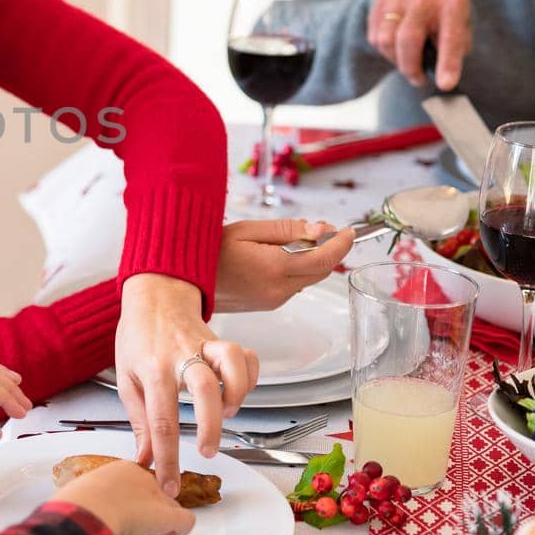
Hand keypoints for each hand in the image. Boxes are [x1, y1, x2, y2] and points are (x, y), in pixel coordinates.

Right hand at [50, 459, 195, 534]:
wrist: (84, 513)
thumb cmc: (75, 507)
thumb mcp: (82, 495)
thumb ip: (94, 498)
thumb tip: (88, 510)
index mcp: (122, 470)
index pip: (138, 487)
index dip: (131, 506)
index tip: (120, 517)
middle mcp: (143, 478)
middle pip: (156, 498)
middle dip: (147, 517)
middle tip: (130, 531)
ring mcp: (157, 495)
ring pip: (169, 511)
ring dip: (156, 527)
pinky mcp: (168, 515)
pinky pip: (184, 523)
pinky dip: (175, 533)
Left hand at [113, 274, 257, 497]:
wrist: (154, 295)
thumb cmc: (138, 338)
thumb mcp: (125, 378)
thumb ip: (138, 420)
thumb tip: (145, 459)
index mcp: (152, 370)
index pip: (161, 421)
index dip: (166, 458)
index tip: (169, 484)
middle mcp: (180, 357)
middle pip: (204, 389)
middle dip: (210, 425)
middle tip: (206, 450)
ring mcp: (204, 346)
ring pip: (232, 363)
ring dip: (237, 393)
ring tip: (229, 413)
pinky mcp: (222, 341)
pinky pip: (246, 355)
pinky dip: (250, 376)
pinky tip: (240, 390)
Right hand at [214, 218, 354, 313]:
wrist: (184, 282)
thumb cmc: (209, 252)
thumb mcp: (247, 230)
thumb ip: (287, 230)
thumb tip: (321, 230)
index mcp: (275, 268)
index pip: (325, 258)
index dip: (342, 244)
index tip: (349, 231)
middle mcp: (279, 289)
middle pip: (321, 270)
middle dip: (329, 250)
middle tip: (323, 229)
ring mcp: (275, 300)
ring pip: (309, 277)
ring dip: (311, 259)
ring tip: (295, 240)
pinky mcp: (269, 304)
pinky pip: (294, 284)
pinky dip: (297, 269)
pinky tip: (280, 255)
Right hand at [368, 0, 471, 89]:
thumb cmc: (446, 25)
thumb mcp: (460, 35)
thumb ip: (453, 55)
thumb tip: (441, 82)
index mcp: (454, 5)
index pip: (451, 38)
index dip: (448, 63)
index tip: (446, 85)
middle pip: (408, 39)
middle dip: (411, 68)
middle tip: (419, 80)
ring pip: (386, 41)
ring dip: (396, 61)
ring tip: (409, 61)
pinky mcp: (381, 3)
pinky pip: (374, 38)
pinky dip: (385, 51)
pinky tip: (398, 47)